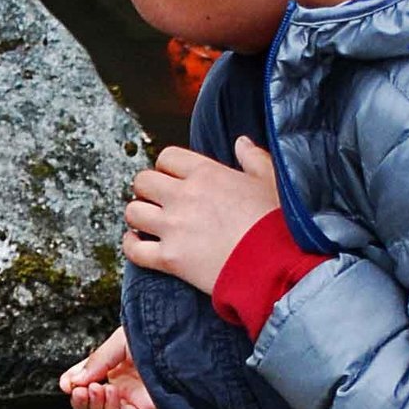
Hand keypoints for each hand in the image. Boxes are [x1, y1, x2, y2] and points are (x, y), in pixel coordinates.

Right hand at [59, 325, 156, 408]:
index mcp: (114, 365)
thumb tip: (75, 379)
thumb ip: (98, 361)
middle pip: (93, 402)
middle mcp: (123, 384)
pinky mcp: (146, 408)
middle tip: (76, 390)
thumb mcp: (120, 342)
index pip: (87, 380)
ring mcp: (133, 397)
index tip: (66, 383)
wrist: (181, 338)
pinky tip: (109, 394)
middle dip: (80, 399)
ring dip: (94, 405)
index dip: (73, 382)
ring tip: (92, 390)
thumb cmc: (156, 335)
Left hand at [122, 136, 279, 293]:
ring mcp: (173, 228)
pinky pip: (134, 249)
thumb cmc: (278, 224)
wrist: (276, 265)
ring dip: (138, 216)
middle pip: (142, 181)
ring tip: (149, 222)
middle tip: (158, 201)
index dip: (167, 168)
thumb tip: (241, 143)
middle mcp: (184, 196)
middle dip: (147, 189)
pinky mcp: (170, 259)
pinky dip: (131, 245)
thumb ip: (254, 159)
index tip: (175, 179)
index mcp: (206, 173)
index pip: (167, 157)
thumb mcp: (272, 182)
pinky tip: (138, 243)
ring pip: (133, 212)